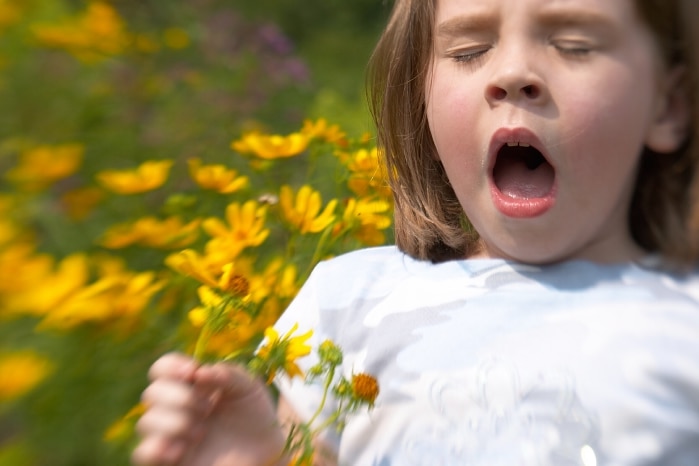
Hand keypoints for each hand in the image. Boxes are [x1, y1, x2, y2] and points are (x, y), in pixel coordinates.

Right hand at [132, 353, 286, 465]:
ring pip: (146, 422)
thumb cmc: (256, 417)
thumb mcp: (250, 388)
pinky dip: (158, 448)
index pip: (162, 368)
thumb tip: (199, 373)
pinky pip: (143, 453)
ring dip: (175, 423)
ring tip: (202, 432)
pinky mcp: (167, 460)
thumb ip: (230, 374)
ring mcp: (170, 435)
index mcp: (191, 386)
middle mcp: (175, 408)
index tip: (192, 371)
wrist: (265, 453)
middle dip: (180, 397)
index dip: (170, 366)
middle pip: (151, 393)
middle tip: (208, 408)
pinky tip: (182, 449)